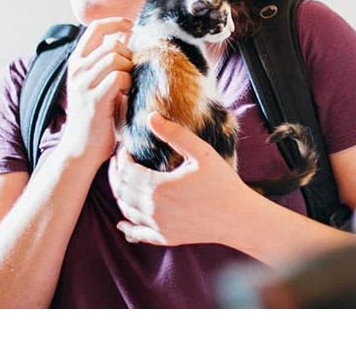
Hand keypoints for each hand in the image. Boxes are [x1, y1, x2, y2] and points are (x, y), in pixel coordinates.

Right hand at [58, 17, 133, 167]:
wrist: (82, 149)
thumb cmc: (97, 115)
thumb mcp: (100, 81)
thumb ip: (110, 58)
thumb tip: (128, 33)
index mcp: (77, 62)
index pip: (95, 28)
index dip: (115, 22)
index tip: (130, 25)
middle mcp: (77, 70)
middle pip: (112, 44)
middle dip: (129, 55)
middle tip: (132, 73)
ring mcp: (83, 84)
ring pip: (115, 58)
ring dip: (130, 69)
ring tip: (130, 85)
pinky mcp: (94, 99)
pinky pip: (118, 77)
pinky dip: (129, 83)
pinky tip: (128, 94)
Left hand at [108, 113, 253, 246]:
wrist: (239, 218)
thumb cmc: (223, 183)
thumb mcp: (201, 152)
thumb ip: (175, 134)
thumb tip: (150, 116)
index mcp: (159, 187)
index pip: (127, 171)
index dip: (121, 158)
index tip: (125, 148)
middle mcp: (154, 210)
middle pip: (122, 190)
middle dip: (116, 173)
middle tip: (117, 160)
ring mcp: (159, 227)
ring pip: (126, 210)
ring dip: (119, 194)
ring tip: (120, 180)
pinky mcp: (166, 238)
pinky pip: (139, 233)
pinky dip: (127, 226)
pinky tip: (121, 221)